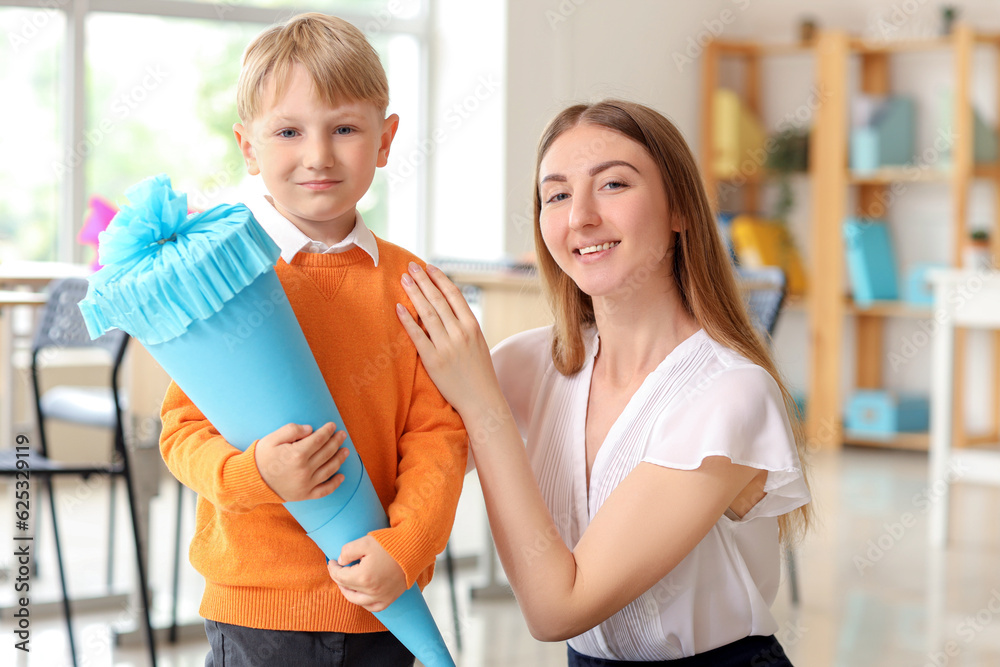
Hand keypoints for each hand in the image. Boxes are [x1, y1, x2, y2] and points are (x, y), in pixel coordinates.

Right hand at [254, 422, 348, 501]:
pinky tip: (341, 476)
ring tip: (346, 451)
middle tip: (342, 435)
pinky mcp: (305, 495)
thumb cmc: (262, 457)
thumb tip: (311, 429)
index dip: (327, 431)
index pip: (318, 440)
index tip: (332, 425)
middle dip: (336, 442)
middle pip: (327, 453)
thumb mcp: (272, 438)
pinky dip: (335, 484)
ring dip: (340, 459)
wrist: (251, 481)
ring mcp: (306, 484)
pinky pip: (325, 491)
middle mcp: (304, 470)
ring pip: (329, 470)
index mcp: (297, 455)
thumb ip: (292, 430)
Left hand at [327, 535, 407, 612]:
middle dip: (338, 579)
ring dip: (349, 592)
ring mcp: (381, 597)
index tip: (332, 561)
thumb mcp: (365, 542)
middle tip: (337, 570)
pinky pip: (373, 607)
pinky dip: (364, 602)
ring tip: (346, 583)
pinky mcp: (390, 598)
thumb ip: (347, 551)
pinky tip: (361, 594)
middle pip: (346, 589)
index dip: (333, 568)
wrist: (413, 549)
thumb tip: (341, 561)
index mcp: (363, 577)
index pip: (340, 576)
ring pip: (357, 601)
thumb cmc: (390, 544)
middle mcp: (371, 591)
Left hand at [396, 262, 500, 415]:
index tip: (429, 267)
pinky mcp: (433, 361)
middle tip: (411, 266)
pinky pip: (418, 336)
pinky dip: (408, 320)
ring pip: (427, 314)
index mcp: (472, 326)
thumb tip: (448, 307)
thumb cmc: (480, 372)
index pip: (454, 295)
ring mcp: (447, 347)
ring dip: (414, 294)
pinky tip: (399, 308)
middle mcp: (460, 333)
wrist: (482, 399)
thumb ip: (464, 325)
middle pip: (438, 300)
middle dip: (423, 281)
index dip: (440, 279)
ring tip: (404, 280)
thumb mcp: (478, 343)